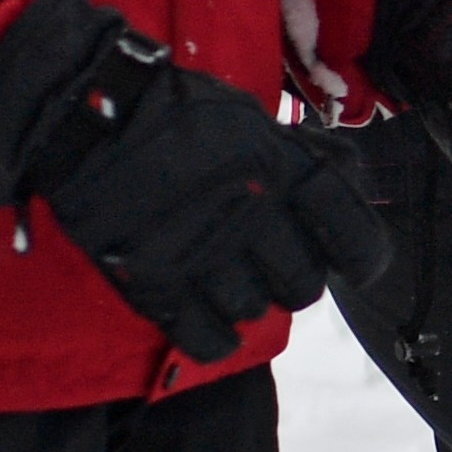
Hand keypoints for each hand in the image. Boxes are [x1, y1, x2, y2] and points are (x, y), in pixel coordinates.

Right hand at [0, 0, 387, 364]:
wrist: (88, 115)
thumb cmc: (177, 113)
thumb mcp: (253, 119)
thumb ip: (302, 156)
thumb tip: (349, 178)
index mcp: (281, 169)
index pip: (352, 232)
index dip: (363, 256)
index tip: (355, 264)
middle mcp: (249, 214)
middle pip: (303, 283)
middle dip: (295, 276)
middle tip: (274, 261)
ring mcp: (200, 252)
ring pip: (256, 310)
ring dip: (251, 299)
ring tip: (231, 278)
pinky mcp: (153, 279)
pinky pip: (206, 338)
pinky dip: (217, 338)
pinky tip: (215, 323)